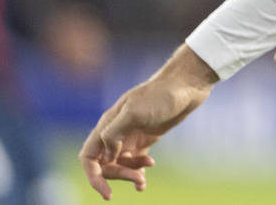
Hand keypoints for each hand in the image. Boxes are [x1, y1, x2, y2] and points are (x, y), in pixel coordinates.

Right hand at [78, 44, 215, 199]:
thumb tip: (106, 157)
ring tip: (143, 179)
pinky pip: (135, 161)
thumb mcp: (135, 112)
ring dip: (129, 174)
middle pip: (105, 164)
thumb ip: (114, 133)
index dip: (93, 176)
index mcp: (108, 124)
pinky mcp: (146, 137)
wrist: (187, 84)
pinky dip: (137, 172)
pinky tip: (142, 184)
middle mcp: (116, 131)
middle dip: (118, 175)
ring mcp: (131, 135)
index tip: (106, 191)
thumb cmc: (161, 95)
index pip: (88, 156)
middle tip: (138, 178)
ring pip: (121, 164)